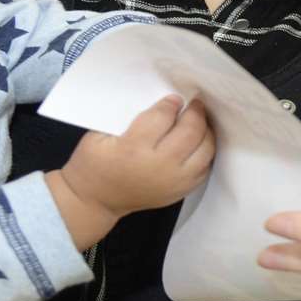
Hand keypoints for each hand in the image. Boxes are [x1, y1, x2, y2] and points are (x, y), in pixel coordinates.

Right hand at [50, 95, 212, 246]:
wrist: (95, 201)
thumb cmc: (94, 164)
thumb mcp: (99, 135)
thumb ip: (128, 117)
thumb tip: (159, 103)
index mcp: (133, 148)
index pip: (163, 117)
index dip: (171, 103)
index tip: (174, 99)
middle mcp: (158, 166)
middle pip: (190, 132)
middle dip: (195, 113)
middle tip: (194, 104)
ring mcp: (173, 182)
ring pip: (205, 150)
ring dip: (206, 131)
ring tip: (199, 121)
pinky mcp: (180, 192)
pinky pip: (205, 168)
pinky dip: (205, 152)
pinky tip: (199, 142)